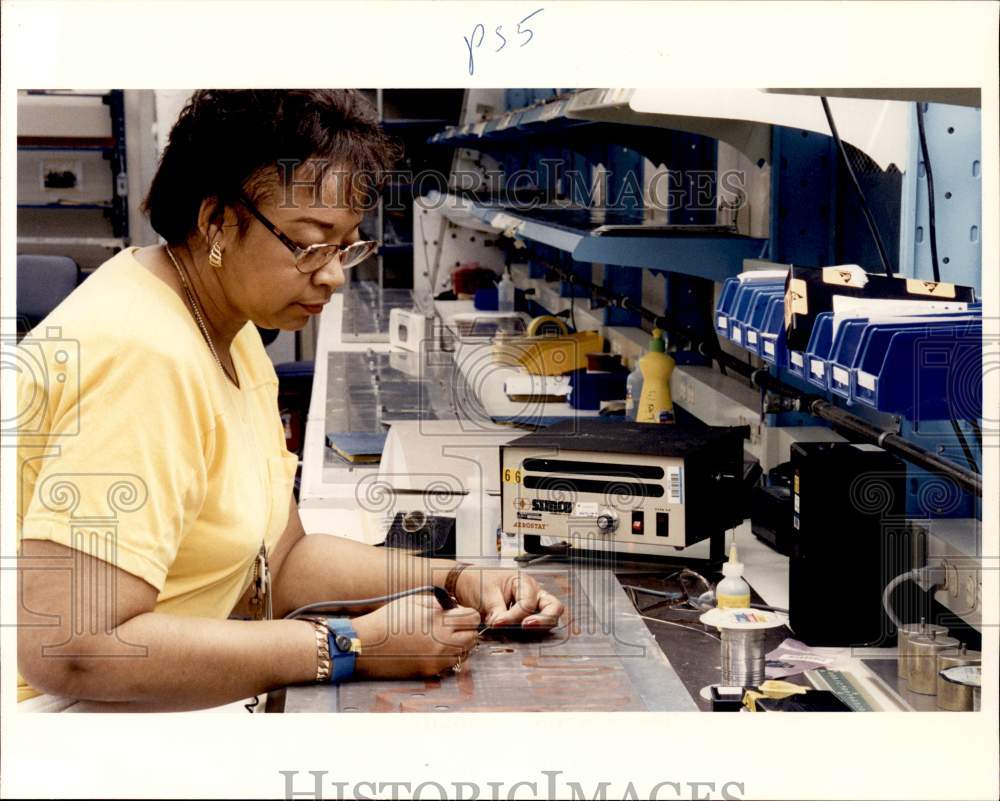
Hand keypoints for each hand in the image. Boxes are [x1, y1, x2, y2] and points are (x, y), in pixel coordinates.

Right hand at [351, 594, 479, 678]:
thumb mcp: (413, 601)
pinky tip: (434, 648)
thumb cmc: (387, 620)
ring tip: (444, 637)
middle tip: (456, 626)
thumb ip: (438, 603)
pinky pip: (450, 664)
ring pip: (464, 652)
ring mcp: (436, 659)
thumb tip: (455, 607)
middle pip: (472, 637)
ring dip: (459, 644)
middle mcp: (441, 642)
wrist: (366, 644)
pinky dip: (448, 656)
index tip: (461, 614)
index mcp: (438, 620)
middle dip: (467, 629)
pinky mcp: (429, 671)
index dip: (468, 614)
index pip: (472, 618)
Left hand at [455, 569, 564, 629]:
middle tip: (526, 627)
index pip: (528, 603)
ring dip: (538, 627)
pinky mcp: (526, 617)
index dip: (513, 616)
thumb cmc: (478, 582)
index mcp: (523, 582)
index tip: (496, 623)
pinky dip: (532, 633)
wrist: (466, 584)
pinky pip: (537, 625)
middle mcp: (533, 592)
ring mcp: (533, 605)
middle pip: (553, 607)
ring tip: (519, 632)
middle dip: (544, 620)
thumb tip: (502, 626)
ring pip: (550, 617)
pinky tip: (516, 635)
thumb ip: (497, 611)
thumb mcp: (485, 595)